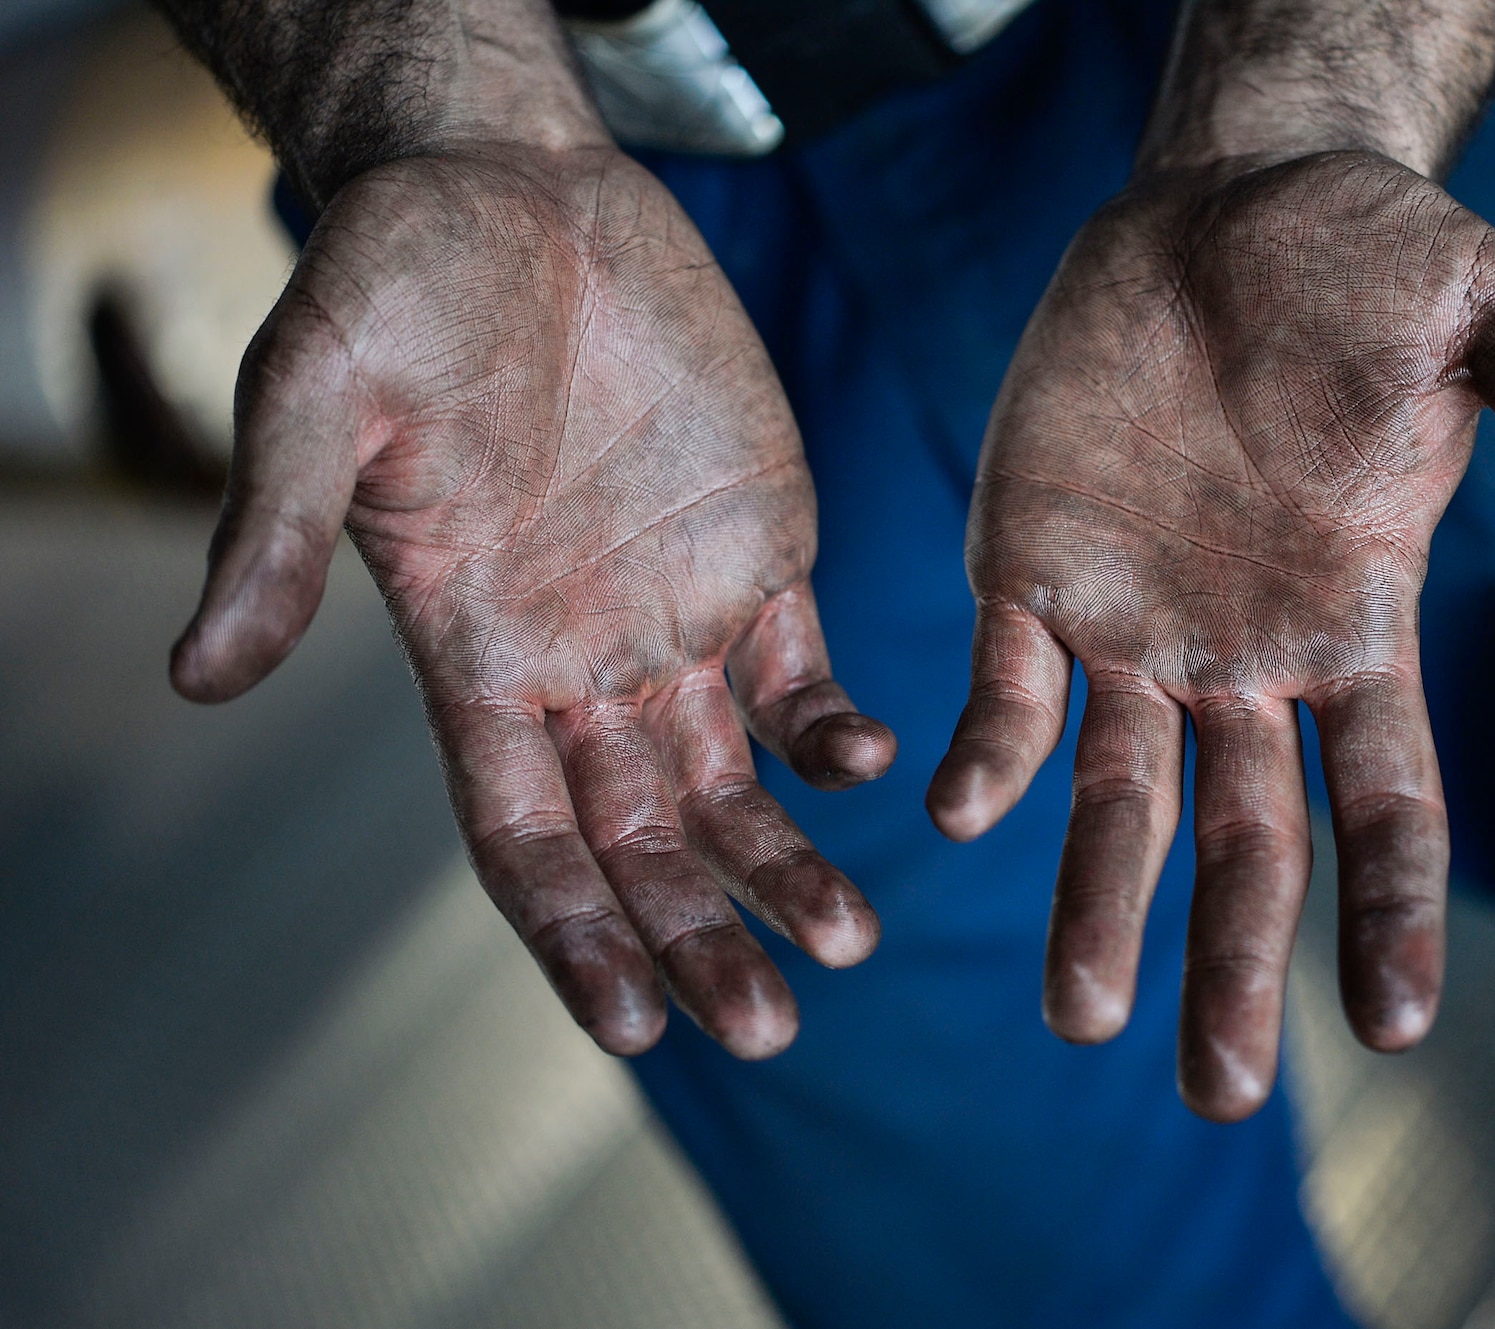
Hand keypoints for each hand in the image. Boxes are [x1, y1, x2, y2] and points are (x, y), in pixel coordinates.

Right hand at [172, 145, 894, 1059]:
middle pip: (643, 841)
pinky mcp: (758, 549)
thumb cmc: (396, 282)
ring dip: (784, 865)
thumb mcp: (318, 396)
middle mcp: (579, 663)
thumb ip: (275, 533)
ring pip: (734, 782)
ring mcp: (674, 614)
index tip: (636, 1027)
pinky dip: (832, 727)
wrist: (511, 188)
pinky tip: (872, 763)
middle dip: (698, 934)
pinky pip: (800, 670)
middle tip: (769, 1024)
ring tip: (846, 942)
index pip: (525, 841)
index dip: (576, 936)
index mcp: (477, 659)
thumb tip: (195, 678)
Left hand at [927, 151, 1494, 1119]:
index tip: (1398, 1025)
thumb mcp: (1490, 320)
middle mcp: (1245, 658)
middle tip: (1220, 1093)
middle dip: (1235, 966)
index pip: (1388, 801)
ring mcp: (1134, 627)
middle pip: (1248, 843)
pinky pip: (1006, 687)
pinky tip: (962, 810)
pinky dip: (989, 752)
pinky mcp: (1029, 569)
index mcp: (1359, 626)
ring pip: (1116, 801)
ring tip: (1082, 1020)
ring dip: (1097, 907)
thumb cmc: (1371, 268)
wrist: (1226, 204)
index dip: (1396, 909)